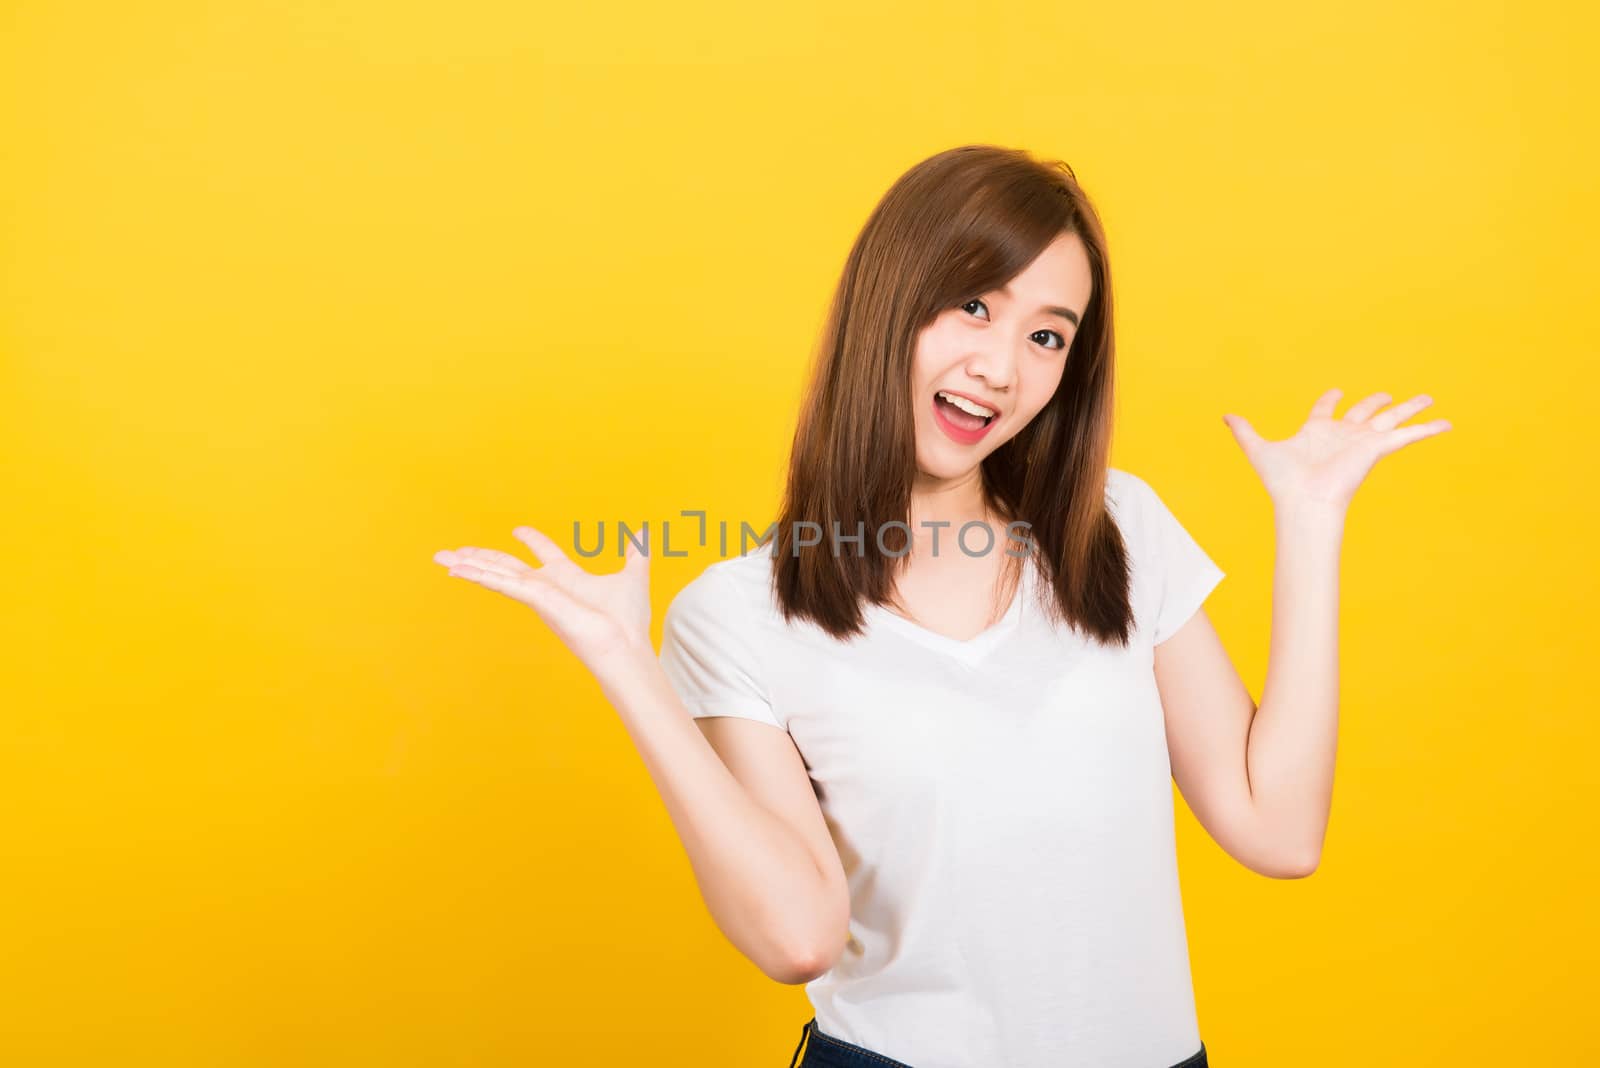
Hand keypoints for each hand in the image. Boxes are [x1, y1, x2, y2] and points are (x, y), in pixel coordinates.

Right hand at [433, 527, 652, 675]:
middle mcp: (547, 588)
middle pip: (507, 566)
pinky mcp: (536, 600)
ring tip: (441, 557)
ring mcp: (538, 595)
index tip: (519, 530)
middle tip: (454, 550)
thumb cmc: (628, 621)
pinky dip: (479, 575)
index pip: (543, 556)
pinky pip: (502, 583)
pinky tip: (456, 569)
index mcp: (566, 579)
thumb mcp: (633, 575)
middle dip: (481, 557)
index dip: (533, 540)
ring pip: (497, 574)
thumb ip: (636, 553)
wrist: (625, 647)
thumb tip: (645, 532)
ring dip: (469, 565)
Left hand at [1222, 388, 1452, 511]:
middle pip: (1365, 412)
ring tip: (1429, 398)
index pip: (1326, 410)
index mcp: (1317, 432)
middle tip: (1389, 395)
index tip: (1336, 391)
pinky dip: (1427, 429)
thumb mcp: (1260, 449)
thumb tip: (1224, 416)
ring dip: (1411, 408)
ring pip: (1391, 419)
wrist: (1303, 502)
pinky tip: (1447, 424)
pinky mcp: (1377, 449)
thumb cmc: (1282, 482)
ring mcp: (1362, 442)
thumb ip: (1244, 432)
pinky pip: (1407, 435)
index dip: (1330, 400)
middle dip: (1377, 402)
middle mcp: (1342, 435)